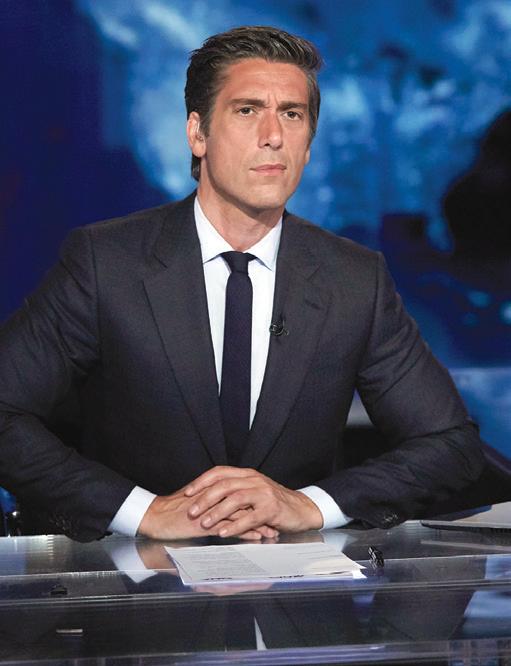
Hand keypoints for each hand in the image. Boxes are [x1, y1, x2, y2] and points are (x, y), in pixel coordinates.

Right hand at [137, 487, 277, 539]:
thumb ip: (209, 503)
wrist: (154, 517)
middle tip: (277, 519)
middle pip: (244, 501)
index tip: (267, 509)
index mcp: (211, 490)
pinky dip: (246, 531)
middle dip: (261, 511)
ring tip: (272, 531)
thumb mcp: (194, 504)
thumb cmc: (171, 512)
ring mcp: (210, 510)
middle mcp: (214, 497)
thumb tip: (223, 507)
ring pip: (241, 514)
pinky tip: (257, 536)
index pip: (239, 492)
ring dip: (258, 523)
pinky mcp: (205, 523)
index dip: (254, 501)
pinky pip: (230, 527)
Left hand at [184, 466, 323, 536]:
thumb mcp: (253, 492)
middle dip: (205, 499)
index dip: (201, 482)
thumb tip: (207, 498)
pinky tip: (224, 532)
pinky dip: (234, 525)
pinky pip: (249, 517)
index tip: (187, 493)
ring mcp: (264, 493)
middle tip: (192, 512)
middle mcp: (254, 480)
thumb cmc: (274, 503)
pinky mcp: (271, 508)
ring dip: (217, 512)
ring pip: (235, 499)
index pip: (219, 472)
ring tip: (204, 523)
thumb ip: (234, 492)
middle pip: (224, 485)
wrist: (302, 509)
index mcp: (247, 474)